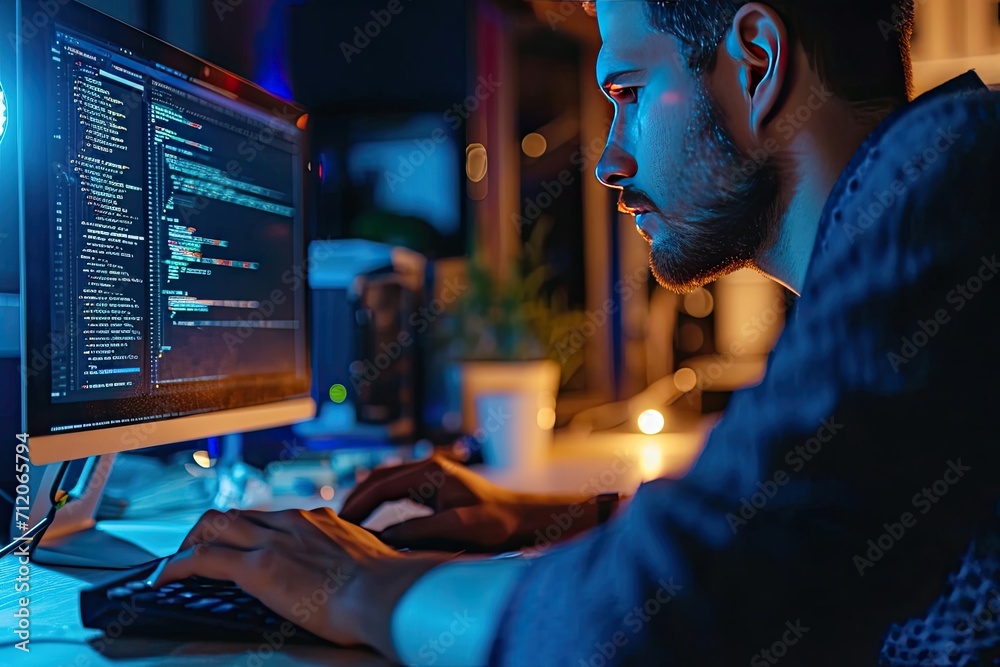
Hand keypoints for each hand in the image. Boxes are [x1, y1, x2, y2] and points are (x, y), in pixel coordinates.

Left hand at [153, 507, 449, 657]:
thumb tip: (359, 574)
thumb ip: (352, 559)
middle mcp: (292, 522)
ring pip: (215, 524)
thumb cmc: (385, 585)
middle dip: (212, 529)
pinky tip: (163, 579)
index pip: (271, 515)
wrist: (384, 592)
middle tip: (199, 548)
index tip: (242, 540)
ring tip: (177, 561)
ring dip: (191, 542)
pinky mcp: (257, 566)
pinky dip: (177, 566)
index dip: (248, 528)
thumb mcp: (368, 560)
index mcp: (318, 520)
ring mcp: (272, 541)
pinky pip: (203, 559)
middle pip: (238, 513)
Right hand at [340, 455, 599, 551]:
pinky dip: (380, 504)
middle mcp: (428, 468)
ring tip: (346, 525)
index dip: (358, 504)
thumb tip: (384, 535)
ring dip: (366, 500)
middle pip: (378, 479)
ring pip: (386, 483)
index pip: (381, 484)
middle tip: (334, 524)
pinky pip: (398, 492)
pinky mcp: (435, 489)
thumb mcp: (459, 528)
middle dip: (355, 499)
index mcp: (431, 472)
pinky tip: (372, 524)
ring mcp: (431, 476)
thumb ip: (421, 530)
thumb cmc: (497, 524)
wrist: (523, 519)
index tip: (340, 524)